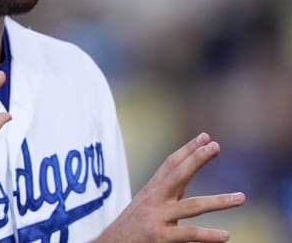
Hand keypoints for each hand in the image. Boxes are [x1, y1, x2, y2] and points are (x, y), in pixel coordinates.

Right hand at [96, 133, 245, 242]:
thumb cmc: (129, 229)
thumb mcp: (144, 207)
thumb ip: (164, 197)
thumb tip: (183, 185)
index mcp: (151, 191)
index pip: (170, 164)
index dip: (188, 150)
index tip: (205, 137)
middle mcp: (154, 200)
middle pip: (178, 174)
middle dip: (197, 159)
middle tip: (215, 146)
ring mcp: (157, 217)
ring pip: (192, 206)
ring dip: (218, 201)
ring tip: (241, 198)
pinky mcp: (159, 236)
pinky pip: (188, 234)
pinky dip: (207, 235)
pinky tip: (225, 236)